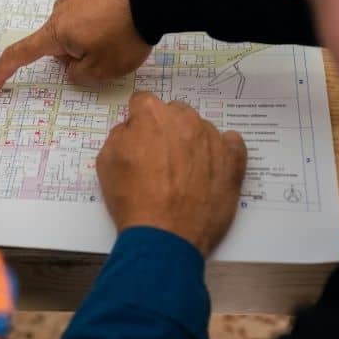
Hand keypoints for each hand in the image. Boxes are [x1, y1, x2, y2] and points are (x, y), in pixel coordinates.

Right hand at [0, 0, 151, 92]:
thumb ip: (77, 75)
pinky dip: (97, 34)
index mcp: (55, 32)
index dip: (3, 73)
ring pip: (73, 37)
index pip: (20, 55)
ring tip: (117, 43)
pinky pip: (86, 23)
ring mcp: (76, 1)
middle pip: (55, 48)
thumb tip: (72, 65)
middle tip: (104, 60)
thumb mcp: (100, 70)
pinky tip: (119, 32)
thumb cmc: (123, 36)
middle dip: (73, 61)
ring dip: (88, 47)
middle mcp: (59, 13)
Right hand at [96, 92, 247, 257]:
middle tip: (160, 157)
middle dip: (166, 129)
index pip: (143, 102)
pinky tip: (211, 167)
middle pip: (174, 113)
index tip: (138, 138)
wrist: (164, 236)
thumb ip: (120, 134)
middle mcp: (185, 119)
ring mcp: (213, 139)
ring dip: (192, 142)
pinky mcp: (233, 160)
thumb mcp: (106, 161)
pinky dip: (222, 151)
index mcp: (153, 115)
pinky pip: (231, 143)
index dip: (138, 120)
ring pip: (201, 129)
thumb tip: (132, 129)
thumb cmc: (132, 199)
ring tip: (184, 173)